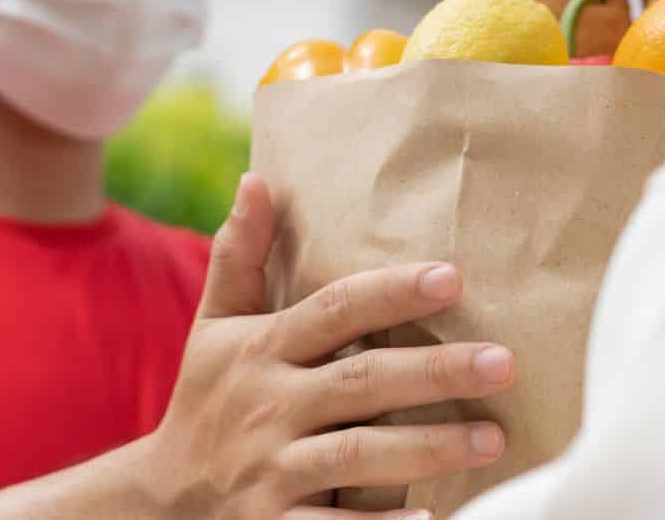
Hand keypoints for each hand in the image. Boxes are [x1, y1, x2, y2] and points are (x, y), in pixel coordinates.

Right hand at [147, 172, 515, 519]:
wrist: (160, 503)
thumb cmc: (206, 402)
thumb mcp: (213, 327)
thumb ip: (240, 255)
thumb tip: (257, 178)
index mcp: (262, 349)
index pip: (333, 310)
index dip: (391, 292)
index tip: (453, 277)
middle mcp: (269, 405)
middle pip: (361, 381)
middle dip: (435, 372)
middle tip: (504, 362)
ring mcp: (273, 470)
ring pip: (359, 455)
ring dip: (429, 448)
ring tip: (493, 438)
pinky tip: (434, 518)